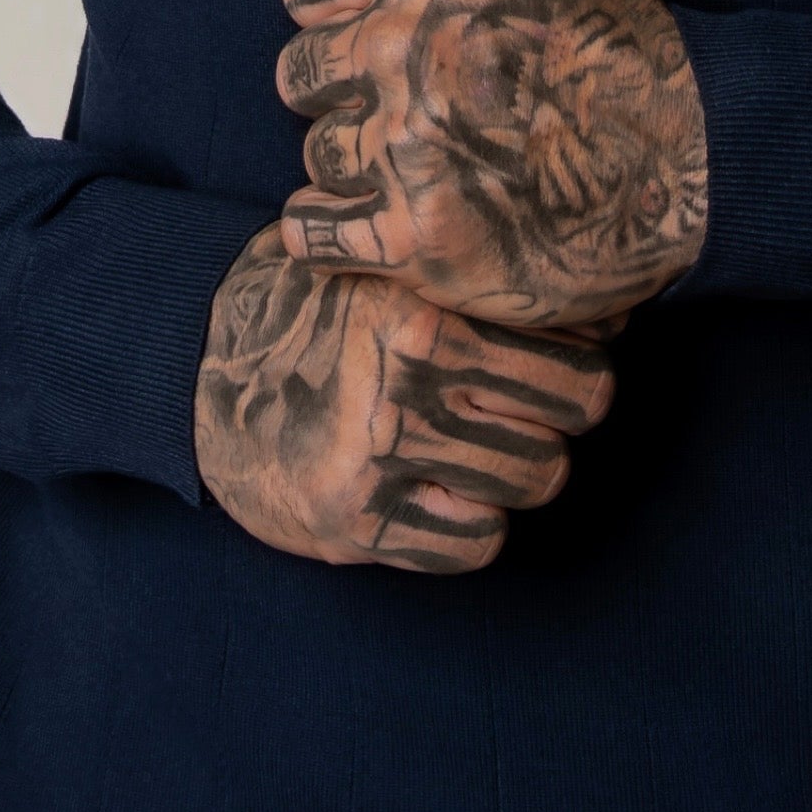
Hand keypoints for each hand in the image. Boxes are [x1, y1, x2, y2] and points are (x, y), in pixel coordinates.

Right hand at [193, 220, 615, 575]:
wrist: (199, 374)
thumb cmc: (319, 311)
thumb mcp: (391, 269)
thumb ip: (482, 282)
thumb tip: (613, 302)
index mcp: (425, 314)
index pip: (580, 361)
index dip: (582, 367)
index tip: (557, 367)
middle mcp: (406, 384)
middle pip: (569, 425)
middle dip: (555, 419)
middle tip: (518, 411)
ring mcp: (380, 460)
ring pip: (533, 481)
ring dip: (514, 471)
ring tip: (471, 446)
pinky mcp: (356, 524)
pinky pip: (475, 543)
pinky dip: (472, 525)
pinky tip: (439, 494)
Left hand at [272, 0, 708, 331]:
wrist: (693, 153)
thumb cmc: (601, 27)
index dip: (346, 14)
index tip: (400, 36)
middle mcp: (407, 45)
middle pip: (299, 73)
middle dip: (350, 91)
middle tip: (428, 106)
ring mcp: (411, 146)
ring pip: (316, 154)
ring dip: (361, 165)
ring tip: (442, 164)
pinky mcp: (419, 238)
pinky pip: (311, 231)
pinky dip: (341, 233)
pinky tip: (401, 220)